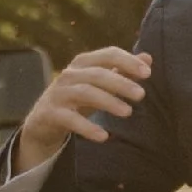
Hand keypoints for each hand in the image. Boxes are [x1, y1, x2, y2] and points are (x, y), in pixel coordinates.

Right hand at [14, 46, 152, 173]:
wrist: (44, 120)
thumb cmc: (78, 98)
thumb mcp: (101, 84)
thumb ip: (123, 71)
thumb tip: (148, 58)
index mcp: (84, 63)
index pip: (107, 54)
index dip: (128, 61)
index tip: (147, 73)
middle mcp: (70, 74)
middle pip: (97, 74)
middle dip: (121, 83)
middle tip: (141, 95)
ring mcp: (59, 93)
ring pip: (85, 93)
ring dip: (108, 101)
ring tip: (128, 112)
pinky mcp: (51, 113)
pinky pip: (70, 119)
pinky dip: (87, 127)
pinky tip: (104, 136)